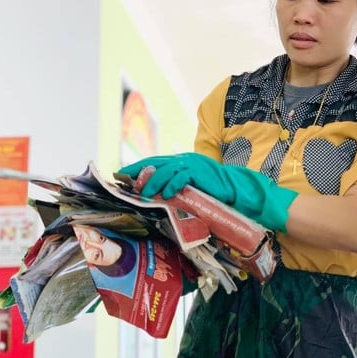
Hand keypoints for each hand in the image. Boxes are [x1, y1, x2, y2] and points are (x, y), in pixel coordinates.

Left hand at [119, 152, 297, 232]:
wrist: (236, 192)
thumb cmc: (212, 194)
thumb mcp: (188, 190)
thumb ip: (173, 189)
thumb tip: (153, 197)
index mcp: (180, 162)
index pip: (153, 162)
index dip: (136, 168)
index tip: (120, 176)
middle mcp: (183, 160)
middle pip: (154, 163)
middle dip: (138, 174)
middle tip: (127, 185)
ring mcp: (191, 164)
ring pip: (164, 170)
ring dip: (153, 183)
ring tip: (145, 194)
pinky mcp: (198, 171)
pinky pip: (180, 177)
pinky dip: (172, 186)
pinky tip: (166, 196)